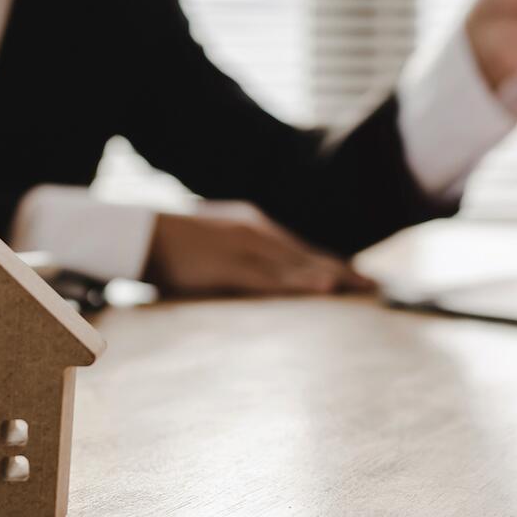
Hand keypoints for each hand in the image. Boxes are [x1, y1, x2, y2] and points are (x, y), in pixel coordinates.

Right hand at [143, 209, 375, 296]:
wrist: (141, 235)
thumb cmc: (170, 245)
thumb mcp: (211, 244)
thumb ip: (235, 256)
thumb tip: (252, 276)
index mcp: (252, 227)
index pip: (300, 250)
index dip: (330, 263)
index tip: (357, 277)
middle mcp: (257, 233)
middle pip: (308, 256)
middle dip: (342, 272)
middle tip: (375, 287)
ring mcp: (246, 248)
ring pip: (298, 266)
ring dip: (332, 277)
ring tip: (362, 288)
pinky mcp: (233, 266)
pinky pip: (275, 279)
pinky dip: (303, 283)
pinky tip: (326, 289)